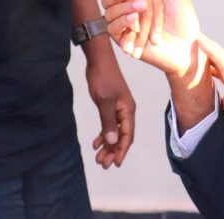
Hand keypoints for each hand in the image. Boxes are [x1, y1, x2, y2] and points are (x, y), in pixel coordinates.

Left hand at [84, 43, 135, 167]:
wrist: (98, 60)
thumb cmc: (103, 78)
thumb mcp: (104, 101)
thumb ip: (108, 121)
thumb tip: (112, 141)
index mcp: (128, 111)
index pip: (128, 136)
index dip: (121, 151)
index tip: (114, 163)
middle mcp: (125, 111)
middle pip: (121, 137)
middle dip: (113, 151)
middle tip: (102, 164)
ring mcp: (117, 109)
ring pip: (114, 132)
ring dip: (107, 145)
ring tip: (98, 157)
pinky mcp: (109, 106)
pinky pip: (108, 125)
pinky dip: (103, 134)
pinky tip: (95, 142)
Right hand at [102, 0, 200, 78]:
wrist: (186, 44)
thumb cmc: (183, 19)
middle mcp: (128, 8)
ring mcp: (125, 24)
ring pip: (110, 13)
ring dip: (122, 9)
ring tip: (139, 9)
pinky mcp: (124, 39)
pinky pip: (113, 30)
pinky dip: (123, 24)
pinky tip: (134, 24)